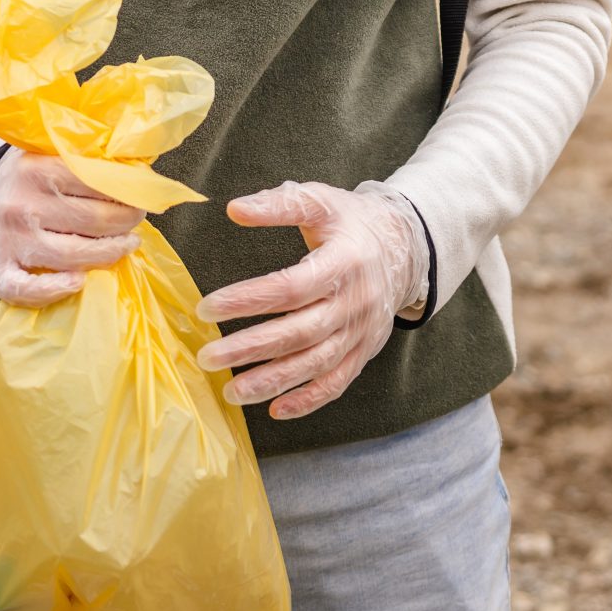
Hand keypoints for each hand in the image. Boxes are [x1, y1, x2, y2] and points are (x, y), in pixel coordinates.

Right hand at [0, 149, 144, 306]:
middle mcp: (23, 205)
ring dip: (110, 253)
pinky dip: (56, 290)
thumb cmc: (22, 182)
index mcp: (37, 170)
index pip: (97, 181)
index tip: (142, 196)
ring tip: (128, 245)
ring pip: (74, 255)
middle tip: (138, 220)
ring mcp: (10, 241)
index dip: (128, 191)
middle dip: (126, 221)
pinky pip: (28, 289)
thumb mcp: (45, 156)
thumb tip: (137, 169)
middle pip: (94, 220)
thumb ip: (82, 159)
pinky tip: (80, 283)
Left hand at [194, 181, 425, 419]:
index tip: (206, 308)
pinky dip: (308, 399)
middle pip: (300, 332)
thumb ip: (279, 204)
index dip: (249, 299)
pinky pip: (337, 382)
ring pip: (316, 363)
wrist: (404, 246)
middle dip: (251, 348)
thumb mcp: (321, 201)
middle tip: (208, 357)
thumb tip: (234, 209)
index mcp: (343, 260)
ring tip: (232, 391)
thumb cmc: (351, 222)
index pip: (291, 287)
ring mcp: (361, 330)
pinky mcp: (365, 350)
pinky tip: (275, 409)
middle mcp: (355, 300)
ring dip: (273, 381)